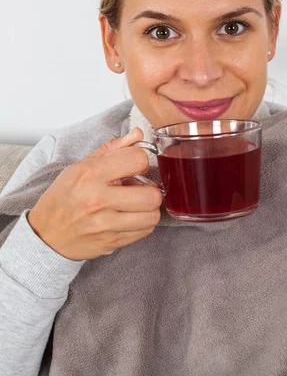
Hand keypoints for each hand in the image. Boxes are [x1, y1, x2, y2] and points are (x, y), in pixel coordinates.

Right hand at [27, 128, 161, 260]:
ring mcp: (106, 224)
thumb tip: (138, 134)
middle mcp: (98, 199)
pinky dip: (143, 223)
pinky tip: (131, 217)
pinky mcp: (112, 241)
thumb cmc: (64, 197)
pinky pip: (145, 231)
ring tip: (137, 204)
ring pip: (152, 216)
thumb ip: (112, 149)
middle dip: (150, 189)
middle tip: (139, 188)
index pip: (137, 159)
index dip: (140, 160)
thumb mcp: (80, 167)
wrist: (46, 234)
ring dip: (149, 208)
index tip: (134, 165)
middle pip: (152, 194)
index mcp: (91, 174)